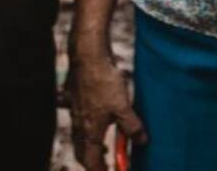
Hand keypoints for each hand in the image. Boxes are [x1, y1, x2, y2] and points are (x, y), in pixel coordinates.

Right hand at [69, 53, 146, 170]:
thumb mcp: (123, 107)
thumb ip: (132, 127)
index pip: (90, 162)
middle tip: (105, 163)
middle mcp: (78, 124)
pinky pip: (77, 119)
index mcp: (89, 131)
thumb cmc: (104, 81)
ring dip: (90, 144)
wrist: (88, 56)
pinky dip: (85, 125)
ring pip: (79, 135)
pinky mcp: (74, 98)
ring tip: (103, 143)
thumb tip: (142, 141)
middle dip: (92, 161)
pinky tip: (94, 116)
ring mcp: (74, 110)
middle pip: (81, 151)